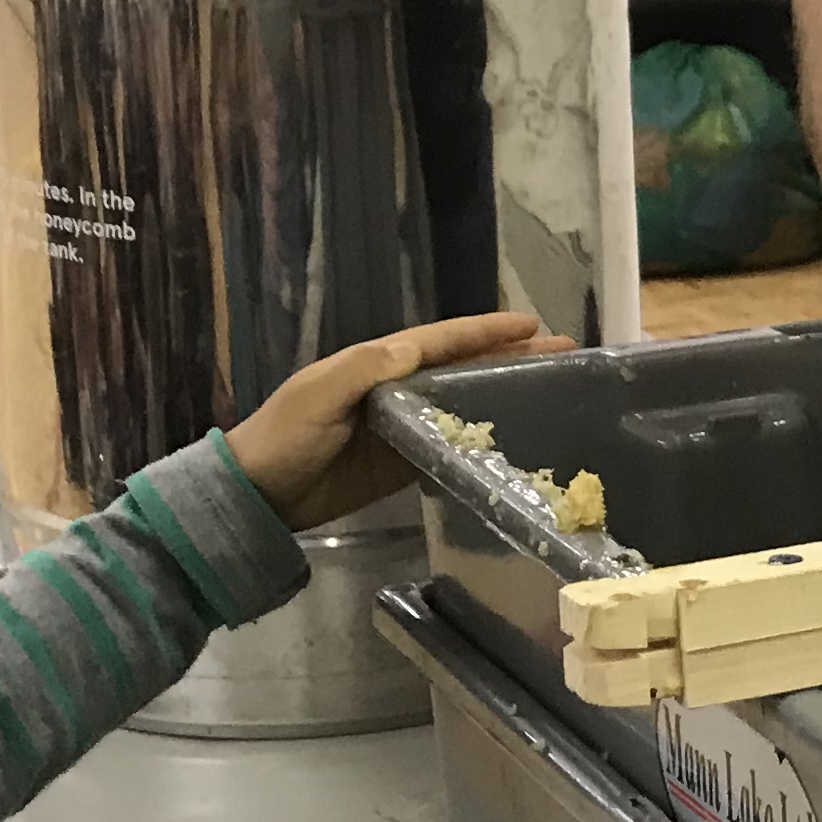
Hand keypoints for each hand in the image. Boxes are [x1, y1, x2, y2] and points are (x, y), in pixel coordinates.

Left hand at [227, 311, 559, 527]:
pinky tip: (515, 442)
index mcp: (377, 364)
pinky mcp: (401, 464)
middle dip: (512, 358)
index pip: (443, 341)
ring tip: (553, 393)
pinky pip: (450, 446)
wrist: (257, 495)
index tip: (532, 326)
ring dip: (505, 396)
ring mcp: (402, 427)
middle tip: (565, 354)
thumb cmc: (283, 437)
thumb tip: (413, 348)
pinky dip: (481, 441)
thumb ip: (362, 370)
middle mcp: (397, 389)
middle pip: (464, 368)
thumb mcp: (317, 395)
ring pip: (464, 404)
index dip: (486, 332)